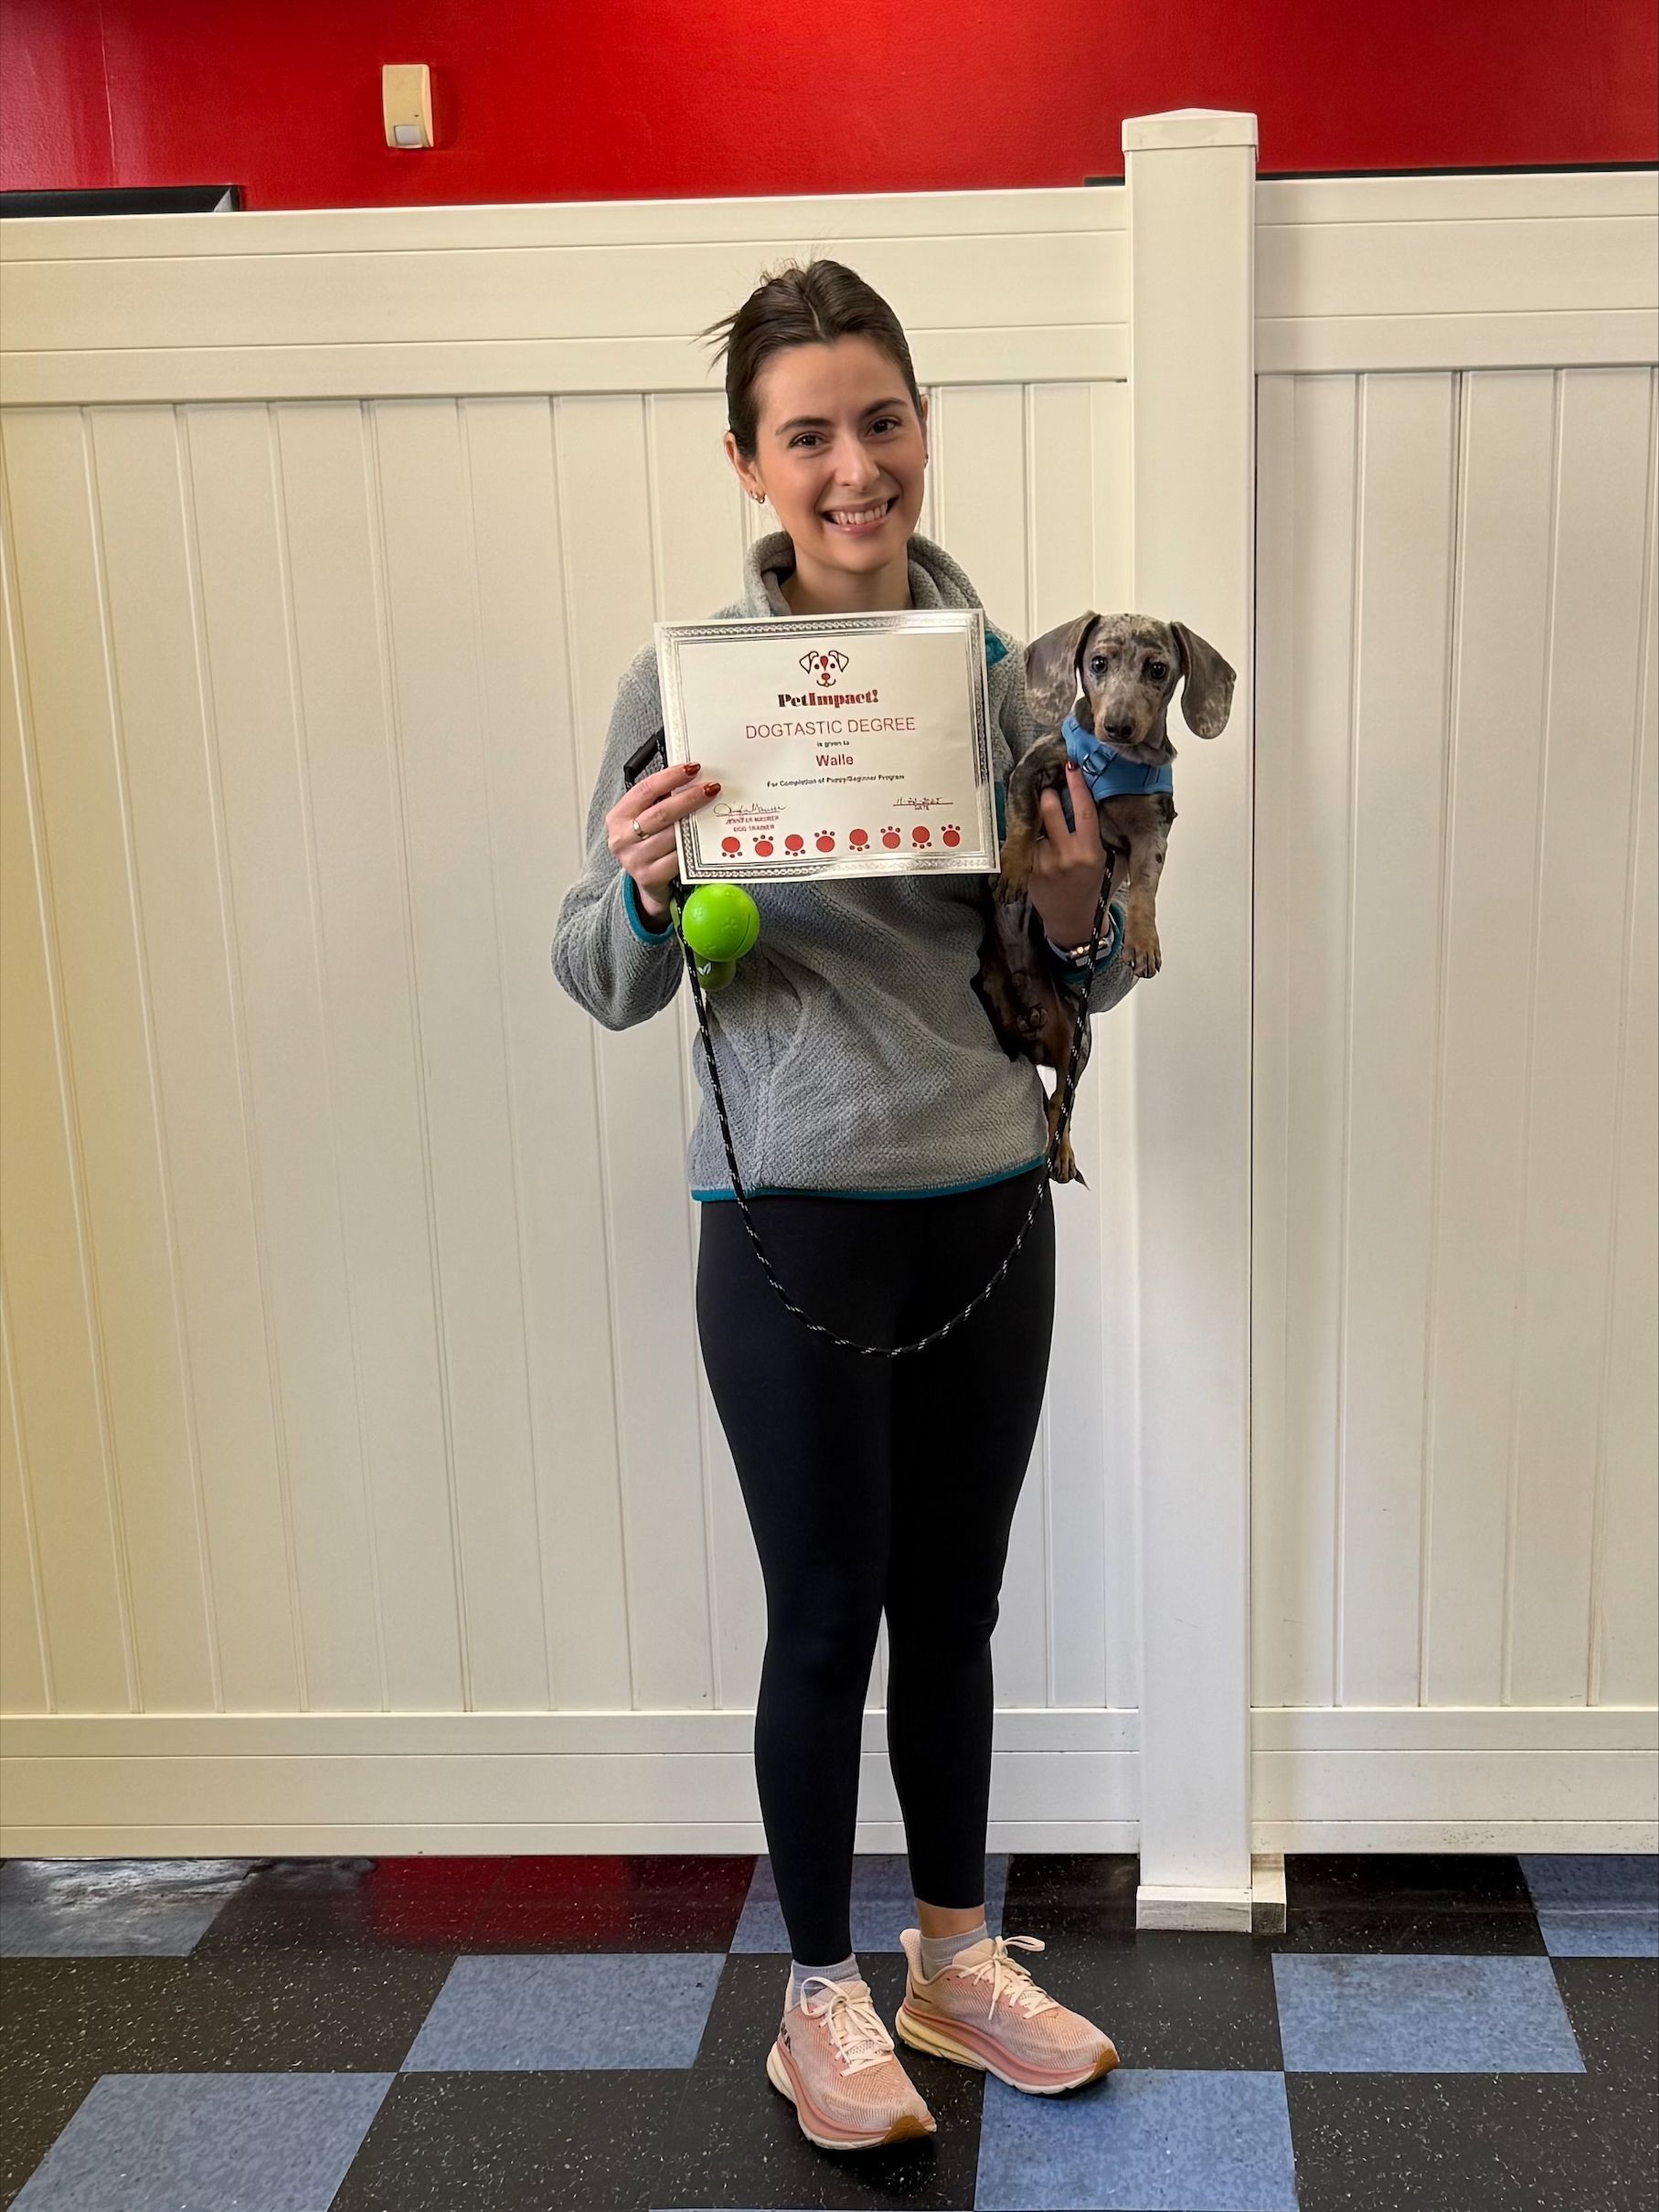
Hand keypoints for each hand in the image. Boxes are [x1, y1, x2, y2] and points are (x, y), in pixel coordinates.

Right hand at [608, 761, 721, 923]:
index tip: (692, 768)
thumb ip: (659, 800)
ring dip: (695, 822)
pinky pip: (678, 858)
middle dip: (689, 798)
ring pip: (672, 836)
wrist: (646, 881)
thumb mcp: (643, 818)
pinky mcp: (650, 877)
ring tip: (712, 810)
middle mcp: (622, 838)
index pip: (645, 790)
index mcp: (618, 817)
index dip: (670, 777)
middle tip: (710, 788)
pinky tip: (705, 837)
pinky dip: (693, 846)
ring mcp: (634, 859)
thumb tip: (691, 777)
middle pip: (660, 813)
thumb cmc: (647, 843)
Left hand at [1027, 764, 1117, 946]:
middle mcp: (1066, 855)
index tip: (1072, 766)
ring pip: (1037, 825)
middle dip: (1049, 796)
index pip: (1083, 809)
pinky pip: (1028, 843)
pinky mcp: (1029, 870)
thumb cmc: (1094, 889)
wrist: (1073, 921)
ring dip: (1041, 821)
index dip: (1077, 784)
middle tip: (1052, 794)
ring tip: (1049, 830)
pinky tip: (1042, 850)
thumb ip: (1107, 836)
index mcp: (1090, 851)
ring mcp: (1044, 862)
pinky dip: (1033, 840)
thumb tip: (1105, 801)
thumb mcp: (1110, 862)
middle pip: (1051, 809)